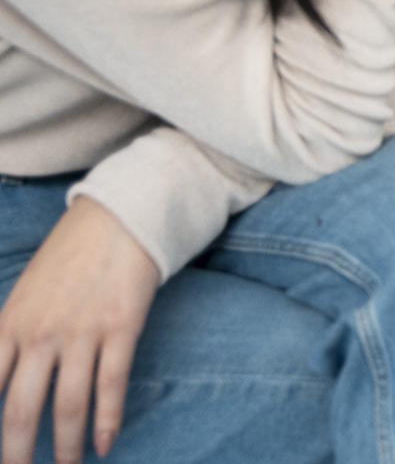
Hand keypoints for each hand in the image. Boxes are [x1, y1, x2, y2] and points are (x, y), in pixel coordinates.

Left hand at [0, 197, 159, 463]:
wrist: (121, 216)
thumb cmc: (70, 257)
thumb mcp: (24, 295)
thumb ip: (10, 338)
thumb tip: (4, 379)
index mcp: (9, 325)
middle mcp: (40, 333)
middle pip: (19, 410)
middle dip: (17, 453)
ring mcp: (82, 331)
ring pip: (67, 404)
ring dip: (64, 446)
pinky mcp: (121, 327)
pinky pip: (111, 384)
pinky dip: (107, 420)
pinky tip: (104, 445)